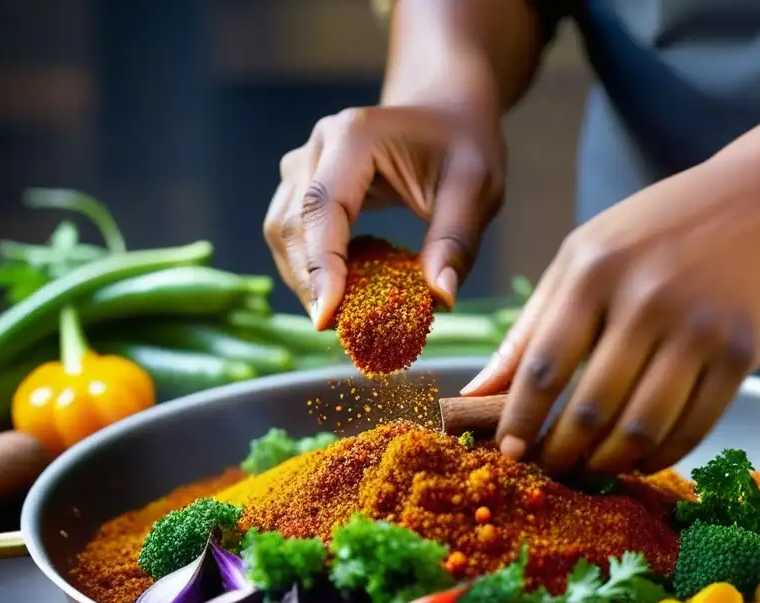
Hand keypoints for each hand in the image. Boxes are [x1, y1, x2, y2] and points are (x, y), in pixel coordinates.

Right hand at [263, 106, 504, 328]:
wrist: (445, 112)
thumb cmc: (464, 146)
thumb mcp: (476, 190)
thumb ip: (456, 241)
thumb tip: (440, 300)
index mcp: (355, 137)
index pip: (323, 209)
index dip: (321, 267)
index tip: (327, 320)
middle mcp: (317, 147)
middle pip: (291, 226)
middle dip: (312, 285)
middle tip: (347, 334)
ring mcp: (303, 165)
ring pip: (283, 235)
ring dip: (308, 283)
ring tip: (349, 320)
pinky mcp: (303, 187)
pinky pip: (294, 237)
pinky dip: (315, 272)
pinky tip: (348, 296)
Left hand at [463, 152, 759, 475]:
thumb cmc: (665, 228)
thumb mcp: (587, 254)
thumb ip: (533, 322)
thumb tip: (481, 389)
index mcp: (594, 270)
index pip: (543, 366)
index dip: (520, 419)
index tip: (507, 451)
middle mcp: (644, 300)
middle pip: (590, 409)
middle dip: (562, 453)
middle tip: (552, 469)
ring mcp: (698, 329)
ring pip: (640, 429)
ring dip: (609, 463)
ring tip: (592, 468)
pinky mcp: (741, 354)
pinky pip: (693, 428)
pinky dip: (660, 455)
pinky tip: (642, 456)